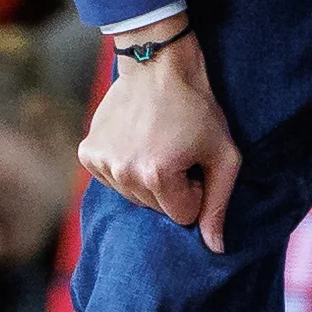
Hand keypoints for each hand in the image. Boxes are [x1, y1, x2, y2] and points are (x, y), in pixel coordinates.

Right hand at [81, 30, 240, 254]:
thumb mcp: (224, 155)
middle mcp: (123, 173)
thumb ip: (219, 204)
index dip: (195, 190)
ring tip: (157, 144)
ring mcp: (100, 162)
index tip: (195, 162)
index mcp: (157, 175)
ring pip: (133, 197)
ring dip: (148, 178)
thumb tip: (215, 249)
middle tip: (177, 151)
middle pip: (156, 209)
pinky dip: (125, 167)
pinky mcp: (87, 152)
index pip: (182, 216)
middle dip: (172, 187)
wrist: (158, 62)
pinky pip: (112, 180)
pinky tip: (135, 141)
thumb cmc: (198, 107)